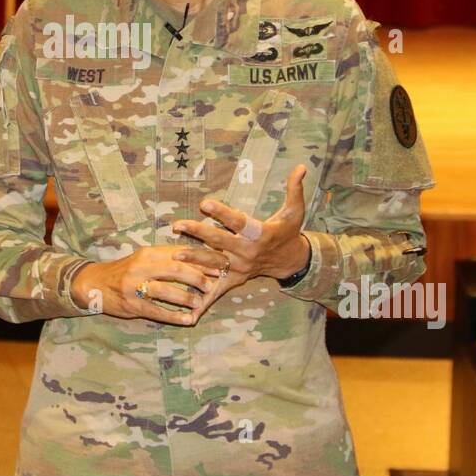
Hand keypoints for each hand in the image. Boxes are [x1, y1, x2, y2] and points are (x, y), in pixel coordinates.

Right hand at [69, 245, 224, 325]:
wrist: (95, 283)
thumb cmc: (127, 270)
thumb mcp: (146, 258)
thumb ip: (169, 258)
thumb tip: (200, 258)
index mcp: (149, 253)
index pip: (181, 253)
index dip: (202, 259)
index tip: (220, 264)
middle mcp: (142, 266)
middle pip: (175, 269)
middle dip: (197, 277)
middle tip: (211, 285)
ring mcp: (135, 286)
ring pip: (165, 291)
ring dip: (186, 298)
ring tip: (200, 304)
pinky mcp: (132, 305)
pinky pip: (156, 311)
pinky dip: (174, 316)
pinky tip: (188, 320)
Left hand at [171, 165, 311, 294]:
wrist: (290, 260)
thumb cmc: (288, 231)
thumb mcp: (295, 210)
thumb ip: (294, 188)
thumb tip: (300, 166)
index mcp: (259, 234)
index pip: (238, 222)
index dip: (222, 212)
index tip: (204, 203)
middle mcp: (248, 251)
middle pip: (220, 241)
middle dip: (199, 233)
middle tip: (179, 225)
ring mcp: (240, 267)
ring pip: (214, 262)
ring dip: (194, 259)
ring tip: (175, 254)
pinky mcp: (235, 278)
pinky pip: (219, 289)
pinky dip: (205, 300)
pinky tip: (189, 309)